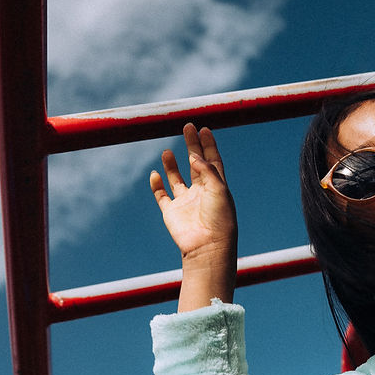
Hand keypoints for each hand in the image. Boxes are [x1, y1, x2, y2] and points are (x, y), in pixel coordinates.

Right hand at [151, 124, 236, 309]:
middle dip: (192, 145)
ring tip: (168, 151)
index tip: (204, 128)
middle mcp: (202, 192)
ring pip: (177, 178)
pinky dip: (157, 185)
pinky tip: (154, 174)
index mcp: (217, 186)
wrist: (207, 247)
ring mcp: (186, 202)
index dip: (209, 144)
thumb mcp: (218, 190)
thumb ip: (207, 170)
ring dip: (172, 164)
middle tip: (187, 127)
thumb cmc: (219, 219)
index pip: (213, 160)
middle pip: (195, 163)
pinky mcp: (172, 212)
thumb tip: (195, 155)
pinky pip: (162, 195)